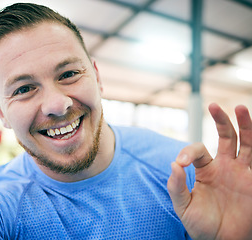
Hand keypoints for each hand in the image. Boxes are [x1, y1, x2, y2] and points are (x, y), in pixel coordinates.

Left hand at [167, 103, 251, 239]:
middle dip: (221, 121)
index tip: (181, 164)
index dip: (188, 152)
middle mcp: (226, 166)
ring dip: (245, 126)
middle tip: (213, 105)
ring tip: (241, 108)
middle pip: (226, 137)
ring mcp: (243, 173)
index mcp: (207, 170)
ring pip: (246, 143)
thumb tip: (173, 163)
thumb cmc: (201, 225)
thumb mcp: (183, 206)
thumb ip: (176, 186)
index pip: (198, 150)